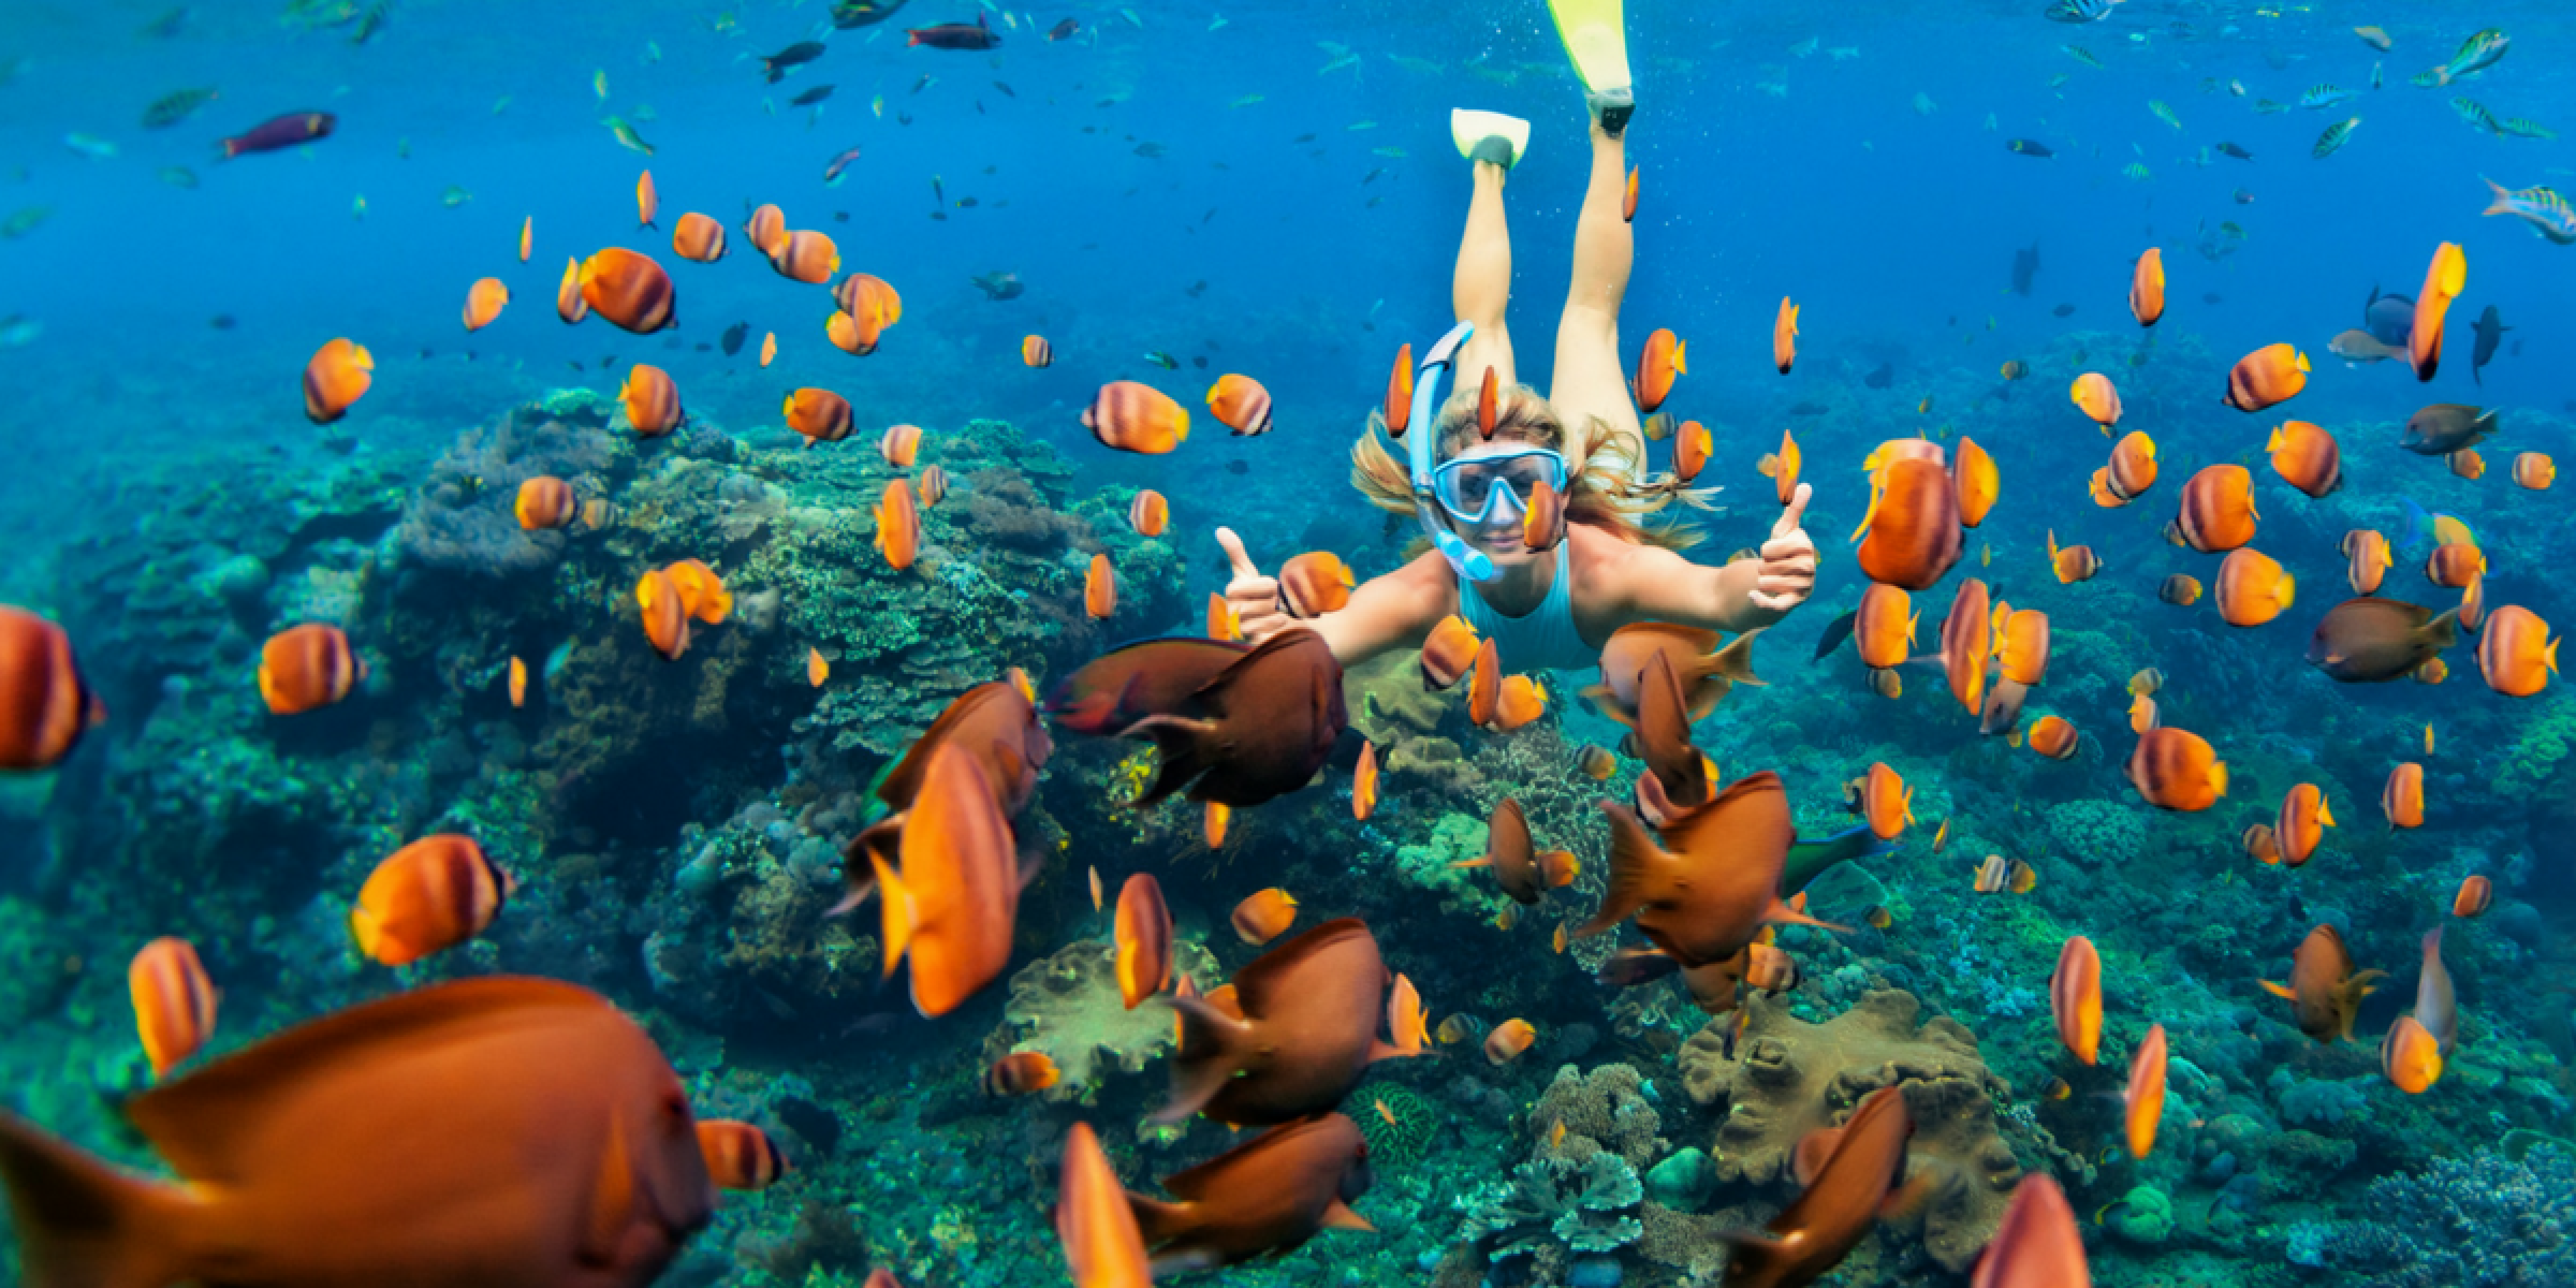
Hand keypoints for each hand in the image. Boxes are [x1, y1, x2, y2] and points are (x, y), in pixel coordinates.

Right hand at [1215, 527, 1289, 643]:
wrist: (1265, 622)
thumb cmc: (1255, 594)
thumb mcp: (1247, 572)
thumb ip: (1235, 552)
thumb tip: (1220, 530)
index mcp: (1232, 591)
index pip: (1240, 587)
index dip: (1262, 586)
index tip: (1274, 585)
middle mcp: (1230, 611)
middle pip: (1252, 605)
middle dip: (1272, 600)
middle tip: (1281, 599)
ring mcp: (1238, 629)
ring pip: (1258, 619)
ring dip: (1275, 614)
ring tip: (1280, 612)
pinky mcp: (1247, 642)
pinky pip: (1261, 634)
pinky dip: (1274, 626)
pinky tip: (1278, 622)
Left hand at [1748, 482, 1815, 612]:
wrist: (1784, 578)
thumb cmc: (1784, 551)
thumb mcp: (1785, 530)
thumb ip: (1794, 509)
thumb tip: (1807, 485)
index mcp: (1806, 546)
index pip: (1771, 548)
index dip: (1766, 550)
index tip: (1773, 550)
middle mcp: (1809, 567)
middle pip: (1768, 567)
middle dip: (1764, 566)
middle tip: (1772, 566)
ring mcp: (1803, 587)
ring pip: (1767, 583)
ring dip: (1762, 580)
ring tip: (1772, 578)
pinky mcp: (1794, 603)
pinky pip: (1776, 604)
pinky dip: (1761, 601)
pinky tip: (1752, 595)